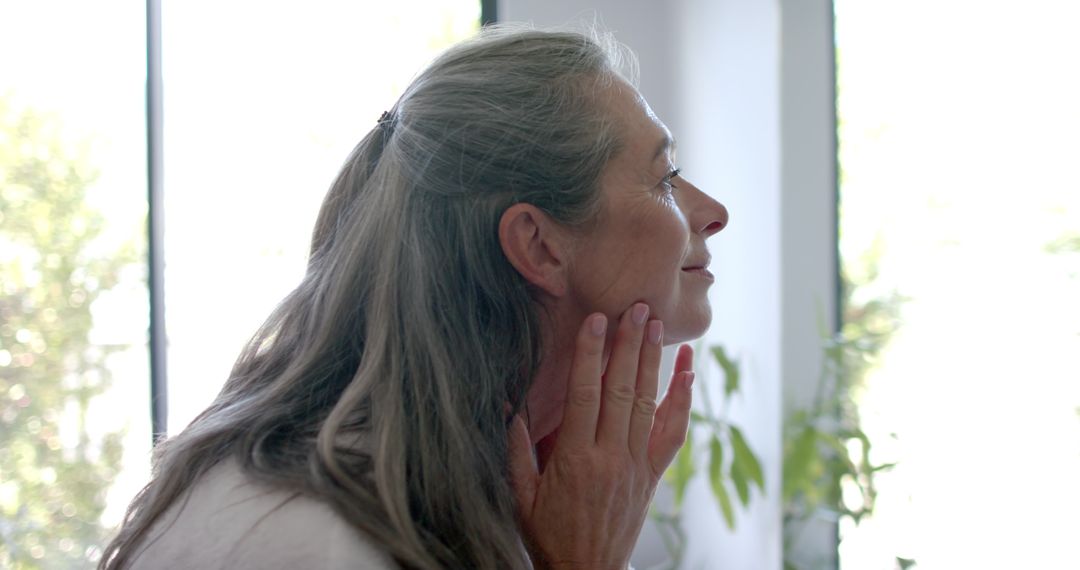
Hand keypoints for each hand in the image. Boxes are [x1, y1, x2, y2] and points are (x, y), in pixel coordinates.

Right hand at [508, 303, 695, 569]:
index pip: (585, 394)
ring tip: (655, 325)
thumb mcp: (520, 493)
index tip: (596, 321)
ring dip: (653, 361)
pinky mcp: (652, 476)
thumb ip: (515, 446)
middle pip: (622, 390)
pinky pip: (672, 433)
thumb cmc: (547, 534)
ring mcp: (636, 466)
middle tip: (636, 307)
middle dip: (629, 345)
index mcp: (574, 458)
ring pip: (648, 404)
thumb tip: (507, 401)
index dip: (591, 354)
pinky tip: (687, 371)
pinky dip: (682, 400)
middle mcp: (610, 457)